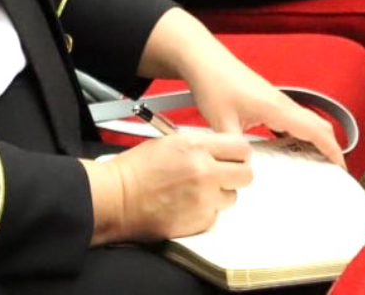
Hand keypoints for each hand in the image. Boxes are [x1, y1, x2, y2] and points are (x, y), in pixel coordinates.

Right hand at [82, 132, 251, 243]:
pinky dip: (206, 211)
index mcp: (196, 147)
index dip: (239, 153)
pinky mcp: (201, 222)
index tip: (234, 157)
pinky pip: (216, 215)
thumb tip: (220, 153)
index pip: (241, 148)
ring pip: (232, 197)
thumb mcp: (170, 142)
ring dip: (220, 194)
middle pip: (246, 174)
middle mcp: (205, 172)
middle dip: (236, 174)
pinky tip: (187, 205)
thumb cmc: (136, 170)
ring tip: (198, 191)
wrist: (118, 198)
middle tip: (223, 175)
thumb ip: (200, 146)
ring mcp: (205, 199)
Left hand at [175, 44, 345, 168]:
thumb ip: (236, 148)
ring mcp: (276, 100)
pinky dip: (297, 135)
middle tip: (332, 173)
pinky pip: (290, 120)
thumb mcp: (221, 122)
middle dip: (330, 148)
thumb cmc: (213, 84)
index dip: (333, 151)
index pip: (316, 131)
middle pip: (318, 126)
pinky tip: (286, 150)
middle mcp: (282, 103)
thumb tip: (246, 169)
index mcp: (278, 109)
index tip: (342, 170)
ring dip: (315, 141)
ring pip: (306, 122)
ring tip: (312, 166)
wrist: (203, 59)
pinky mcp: (267, 100)